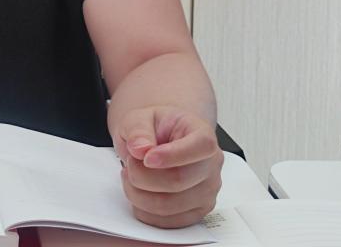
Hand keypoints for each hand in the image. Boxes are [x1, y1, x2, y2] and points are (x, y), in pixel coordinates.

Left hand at [113, 106, 222, 228]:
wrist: (157, 142)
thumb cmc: (154, 129)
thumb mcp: (140, 118)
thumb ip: (137, 129)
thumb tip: (140, 148)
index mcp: (202, 134)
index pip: (200, 147)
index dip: (172, 155)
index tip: (146, 158)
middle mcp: (211, 164)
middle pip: (179, 180)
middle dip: (142, 174)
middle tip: (130, 163)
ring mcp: (206, 191)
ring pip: (169, 205)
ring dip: (138, 193)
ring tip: (130, 176)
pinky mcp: (196, 212)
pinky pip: (166, 221)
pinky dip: (143, 209)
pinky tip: (138, 191)